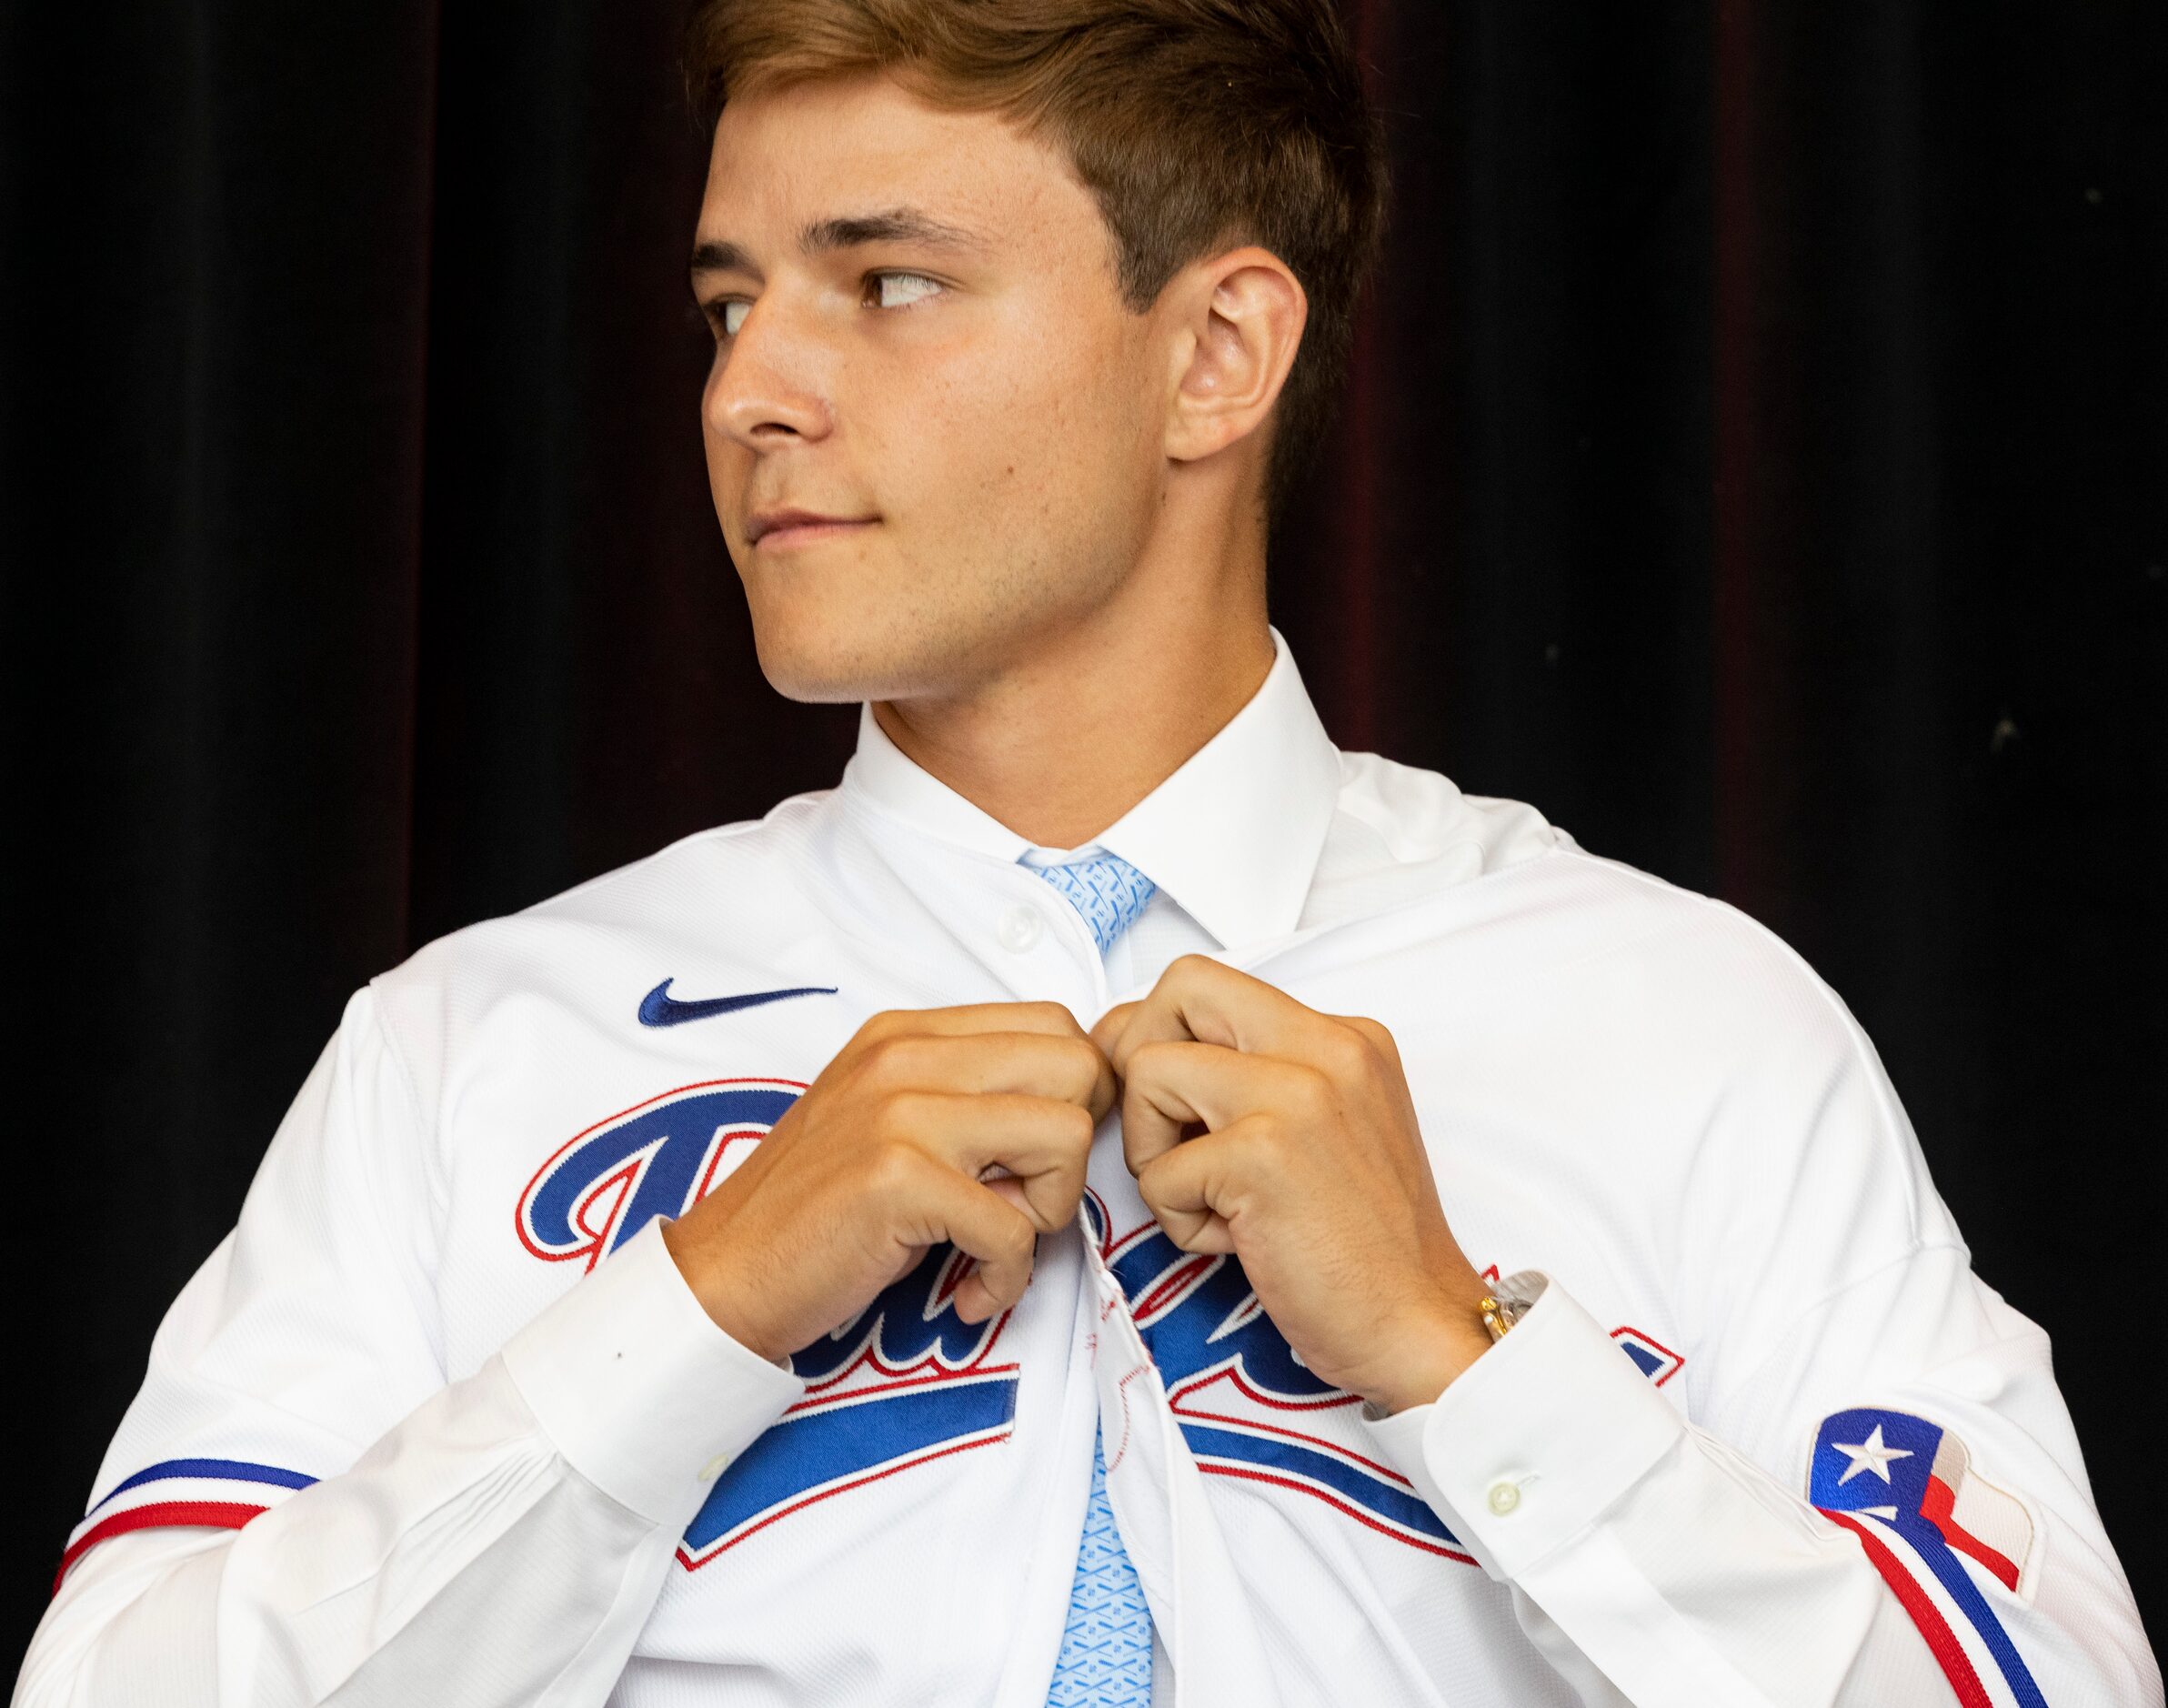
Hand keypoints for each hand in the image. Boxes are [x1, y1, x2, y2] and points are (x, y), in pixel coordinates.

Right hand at [662, 1002, 1115, 1363]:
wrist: (722, 1275)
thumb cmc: (813, 1211)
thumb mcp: (887, 1120)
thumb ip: (965, 1097)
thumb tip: (1074, 1110)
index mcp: (908, 1034)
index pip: (1056, 1025)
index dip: (1075, 1097)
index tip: (1037, 1159)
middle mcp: (907, 1057)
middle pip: (1078, 1067)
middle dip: (1073, 1148)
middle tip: (1024, 1201)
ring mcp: (901, 1113)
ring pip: (1067, 1136)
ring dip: (1049, 1211)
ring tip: (992, 1243)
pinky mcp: (898, 1180)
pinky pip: (1017, 1227)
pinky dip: (1005, 1278)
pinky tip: (967, 1292)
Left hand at [1089, 956, 1491, 1415]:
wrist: (1416, 1326)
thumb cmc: (1362, 1246)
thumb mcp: (1324, 1128)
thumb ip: (1254, 1076)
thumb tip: (1137, 1041)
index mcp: (1344, 1036)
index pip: (1208, 983)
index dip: (1158, 1034)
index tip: (1163, 1101)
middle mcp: (1328, 1047)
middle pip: (1177, 990)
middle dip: (1141, 1062)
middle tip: (1169, 1138)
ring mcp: (1299, 1094)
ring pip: (1148, 1072)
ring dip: (1153, 1149)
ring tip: (1210, 1198)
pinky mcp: (1264, 1154)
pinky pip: (1158, 1169)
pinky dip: (1177, 1218)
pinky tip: (1236, 1242)